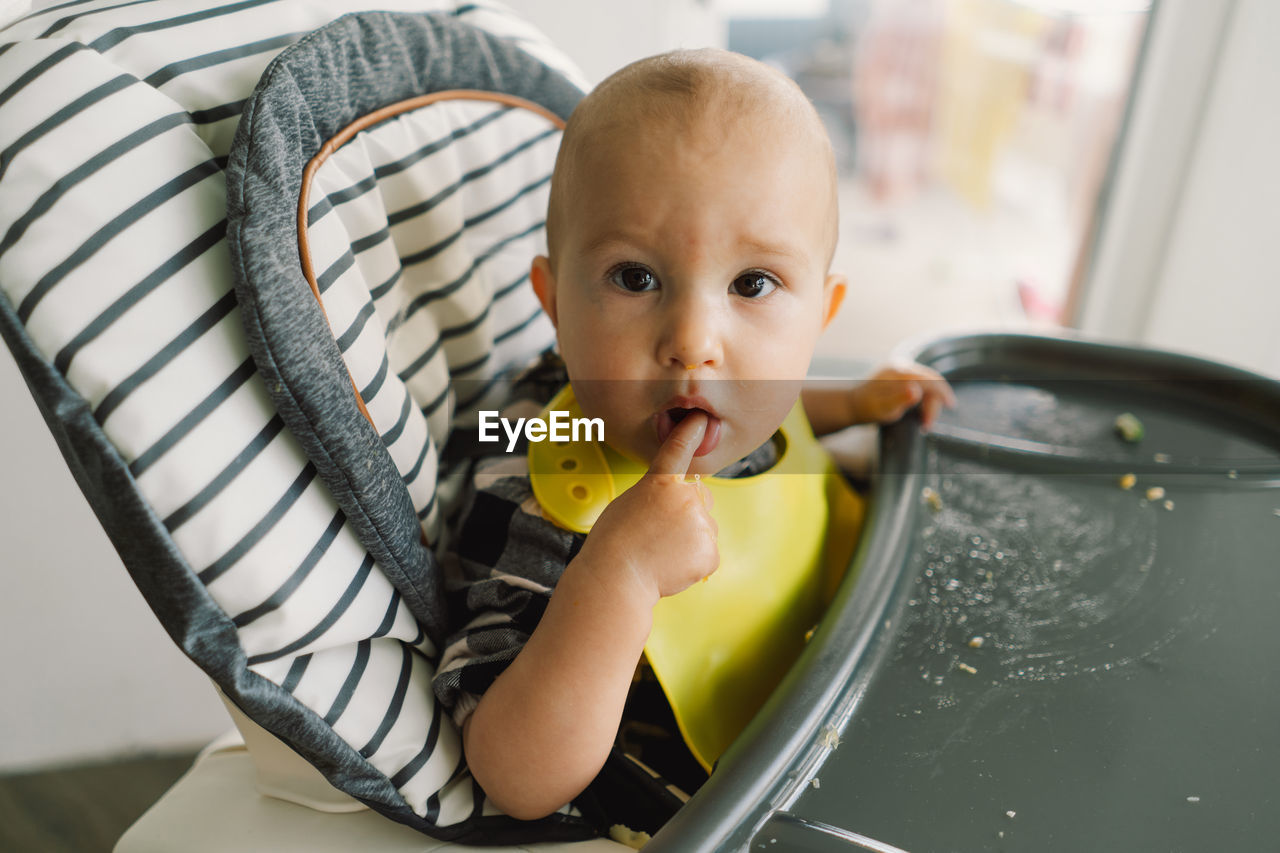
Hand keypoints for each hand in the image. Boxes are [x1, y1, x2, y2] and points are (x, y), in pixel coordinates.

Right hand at [578, 413, 719, 602]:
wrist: (616, 578)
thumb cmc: (613, 544)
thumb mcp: (629, 505)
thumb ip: (657, 498)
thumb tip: (675, 510)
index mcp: (660, 483)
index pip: (678, 450)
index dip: (690, 432)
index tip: (700, 419)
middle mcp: (685, 497)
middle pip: (699, 501)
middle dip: (688, 515)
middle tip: (660, 536)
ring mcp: (701, 524)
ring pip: (704, 530)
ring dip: (689, 542)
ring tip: (661, 554)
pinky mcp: (710, 551)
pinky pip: (707, 555)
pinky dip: (694, 564)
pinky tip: (672, 567)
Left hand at [851, 362, 956, 428]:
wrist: (852, 404)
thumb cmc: (867, 408)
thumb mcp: (883, 408)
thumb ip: (900, 399)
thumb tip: (916, 390)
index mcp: (898, 373)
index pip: (929, 379)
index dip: (942, 391)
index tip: (951, 405)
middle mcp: (901, 366)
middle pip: (930, 382)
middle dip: (933, 404)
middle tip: (927, 426)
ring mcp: (902, 369)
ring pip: (927, 385)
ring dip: (929, 403)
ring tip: (924, 423)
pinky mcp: (902, 375)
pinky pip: (921, 385)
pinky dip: (925, 399)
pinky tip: (921, 412)